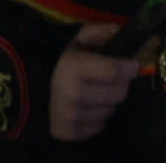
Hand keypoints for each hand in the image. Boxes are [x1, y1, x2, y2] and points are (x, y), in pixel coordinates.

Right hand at [49, 23, 142, 141]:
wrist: (32, 89)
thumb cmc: (62, 61)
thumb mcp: (79, 38)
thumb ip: (102, 32)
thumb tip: (123, 32)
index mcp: (73, 68)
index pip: (113, 71)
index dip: (128, 68)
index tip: (133, 65)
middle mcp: (72, 94)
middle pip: (119, 93)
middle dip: (120, 84)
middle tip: (110, 79)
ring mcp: (70, 117)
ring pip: (111, 110)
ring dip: (108, 101)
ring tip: (94, 92)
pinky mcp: (69, 133)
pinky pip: (100, 126)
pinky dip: (98, 117)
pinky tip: (86, 107)